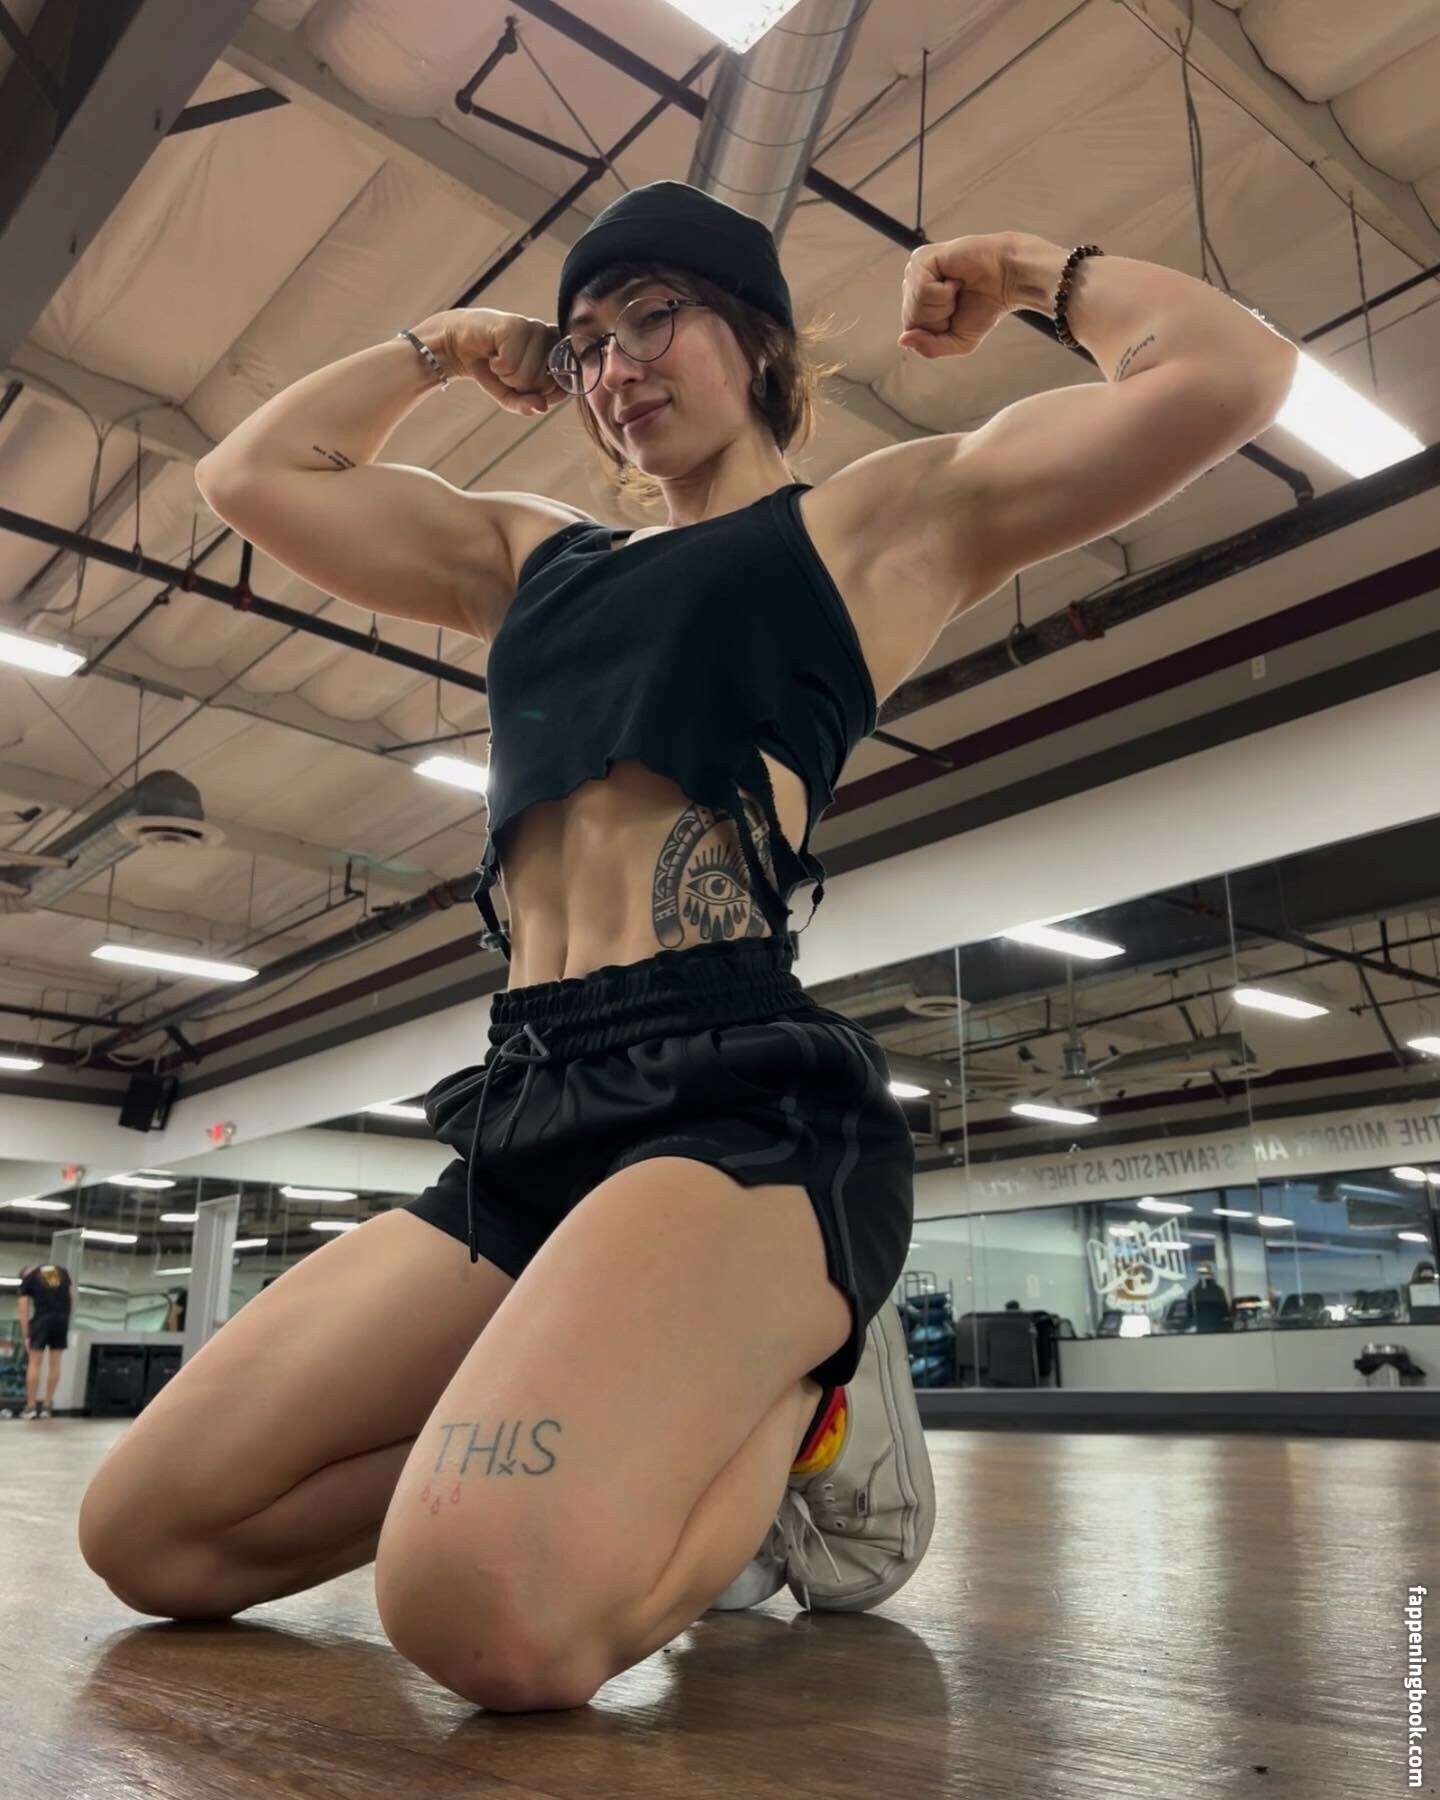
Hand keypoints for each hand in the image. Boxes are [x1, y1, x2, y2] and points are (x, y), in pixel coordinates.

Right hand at [439, 309, 569, 417]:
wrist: (460, 346)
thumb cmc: (492, 368)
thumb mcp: (511, 395)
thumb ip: (528, 404)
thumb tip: (541, 407)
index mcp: (557, 351)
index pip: (564, 385)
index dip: (543, 393)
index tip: (525, 382)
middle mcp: (549, 336)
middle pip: (545, 384)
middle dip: (520, 385)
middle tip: (507, 369)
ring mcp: (534, 328)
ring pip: (528, 375)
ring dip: (507, 375)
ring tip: (499, 361)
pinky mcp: (515, 325)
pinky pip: (511, 363)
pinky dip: (497, 366)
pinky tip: (493, 354)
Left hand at [898, 232, 1021, 358]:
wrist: (1008, 280)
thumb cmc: (984, 307)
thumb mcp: (956, 342)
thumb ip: (929, 348)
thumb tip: (902, 340)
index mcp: (917, 303)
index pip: (910, 331)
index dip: (937, 331)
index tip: (956, 314)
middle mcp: (912, 284)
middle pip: (911, 320)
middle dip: (939, 319)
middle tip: (959, 300)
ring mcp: (915, 270)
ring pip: (915, 306)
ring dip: (943, 305)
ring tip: (957, 288)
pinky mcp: (921, 258)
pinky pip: (922, 291)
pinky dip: (943, 292)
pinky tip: (955, 280)